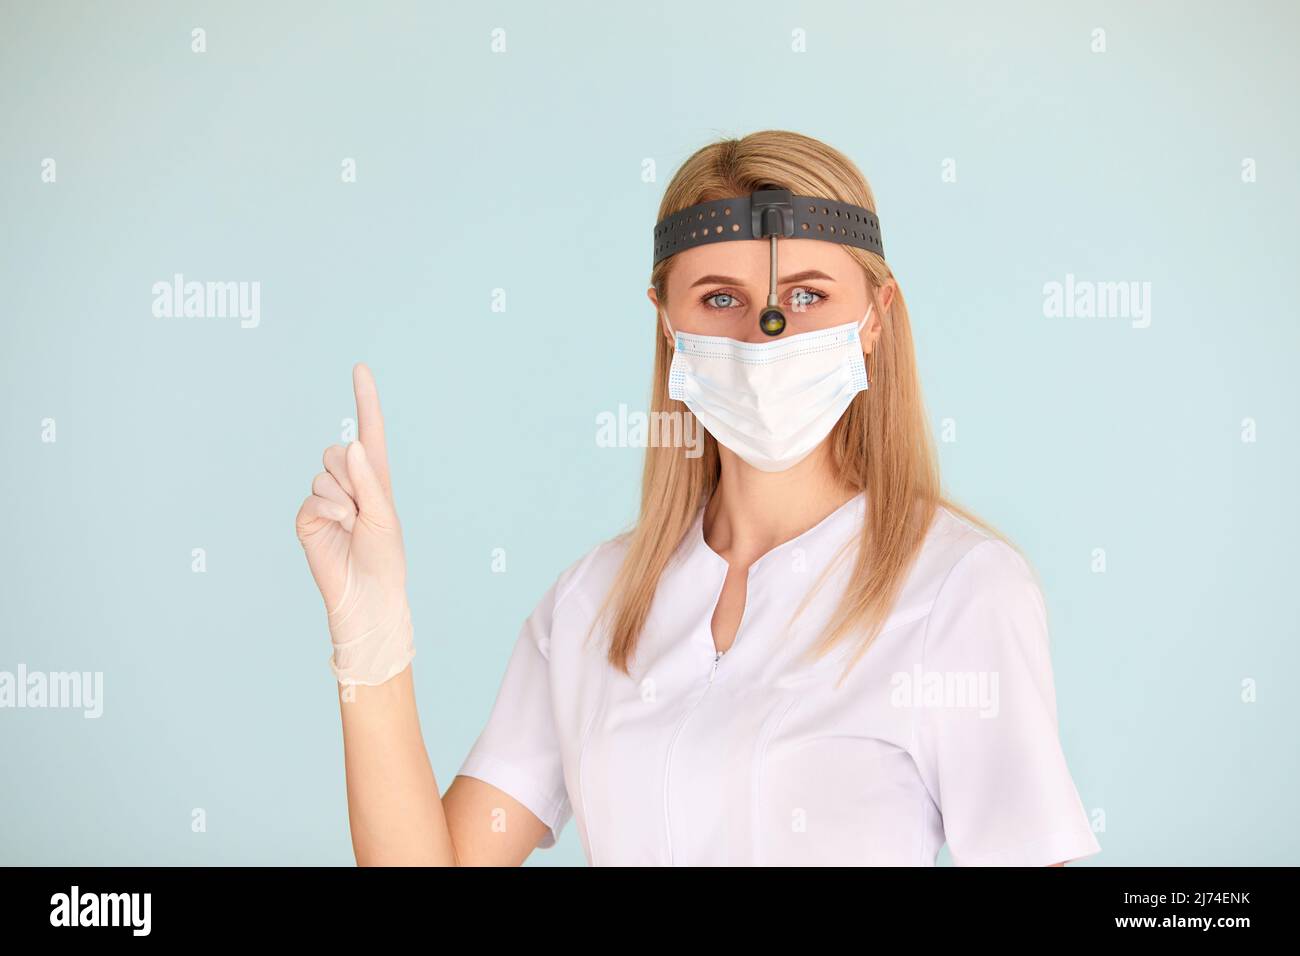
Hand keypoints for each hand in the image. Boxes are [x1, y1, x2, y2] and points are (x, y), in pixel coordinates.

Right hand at [295, 363, 413, 684]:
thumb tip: (351, 444)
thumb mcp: (384, 514)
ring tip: (354, 523)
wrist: (367, 594)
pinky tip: (340, 526)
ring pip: (324, 472)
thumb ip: (368, 479)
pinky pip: (313, 496)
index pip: (369, 430)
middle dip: (352, 476)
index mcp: (374, 476)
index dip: (364, 399)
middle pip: (338, 450)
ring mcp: (325, 499)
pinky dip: (328, 509)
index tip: (360, 368)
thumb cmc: (384, 556)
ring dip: (343, 497)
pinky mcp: (307, 516)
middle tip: (364, 508)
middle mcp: (348, 483)